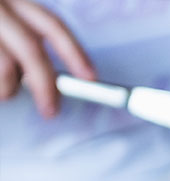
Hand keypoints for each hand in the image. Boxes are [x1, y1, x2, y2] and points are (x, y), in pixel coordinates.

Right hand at [0, 0, 93, 116]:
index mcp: (11, 0)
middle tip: (50, 110)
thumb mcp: (3, 23)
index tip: (91, 77)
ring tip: (2, 91)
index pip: (50, 24)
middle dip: (45, 85)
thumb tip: (52, 82)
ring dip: (6, 87)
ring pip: (4, 67)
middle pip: (30, 49)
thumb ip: (22, 44)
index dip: (74, 53)